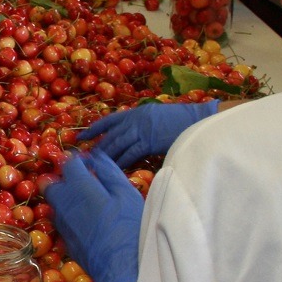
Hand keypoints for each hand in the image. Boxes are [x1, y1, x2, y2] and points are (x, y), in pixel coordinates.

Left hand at [43, 150, 144, 281]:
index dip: (80, 160)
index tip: (92, 164)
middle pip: (52, 183)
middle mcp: (63, 203)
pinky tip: (88, 221)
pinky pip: (61, 220)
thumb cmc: (129, 229)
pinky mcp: (65, 239)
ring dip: (66, 197)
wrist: (121, 270)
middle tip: (85, 182)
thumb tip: (97, 157)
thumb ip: (109, 172)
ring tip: (88, 202)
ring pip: (55, 203)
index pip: (69, 163)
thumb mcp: (127, 195)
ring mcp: (61, 223)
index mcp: (79, 187)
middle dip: (64, 179)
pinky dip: (70, 214)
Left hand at [77, 102, 216, 167]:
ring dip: (105, 156)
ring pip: (117, 144)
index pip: (110, 120)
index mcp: (137, 112)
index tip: (81, 137)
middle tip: (84, 158)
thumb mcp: (157, 117)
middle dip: (97, 147)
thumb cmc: (182, 122)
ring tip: (94, 166)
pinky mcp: (149, 141)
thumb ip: (142, 125)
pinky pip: (130, 153)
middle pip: (111, 135)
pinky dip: (121, 162)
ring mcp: (142, 130)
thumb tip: (131, 138)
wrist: (199, 121)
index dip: (95, 129)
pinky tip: (113, 169)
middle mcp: (136, 119)